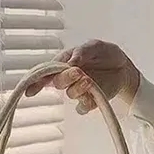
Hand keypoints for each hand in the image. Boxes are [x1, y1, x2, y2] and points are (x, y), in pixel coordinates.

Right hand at [25, 40, 140, 113]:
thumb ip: (81, 52)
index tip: (30, 90)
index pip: (46, 73)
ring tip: (89, 80)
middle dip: (65, 78)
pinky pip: (82, 107)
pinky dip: (86, 102)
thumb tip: (71, 62)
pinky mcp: (90, 101)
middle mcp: (68, 80)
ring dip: (78, 88)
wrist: (123, 66)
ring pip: (70, 94)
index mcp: (64, 64)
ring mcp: (78, 91)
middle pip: (57, 83)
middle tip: (77, 71)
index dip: (36, 82)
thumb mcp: (94, 46)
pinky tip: (93, 94)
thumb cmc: (104, 54)